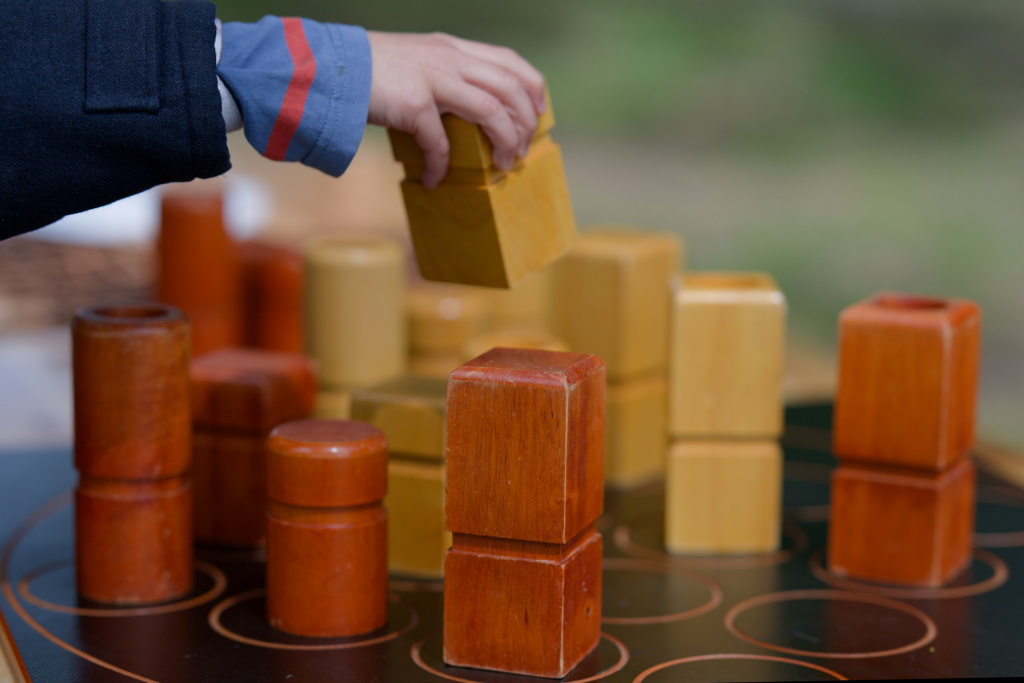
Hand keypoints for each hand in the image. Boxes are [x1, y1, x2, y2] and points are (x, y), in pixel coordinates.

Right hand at [366, 31, 546, 187]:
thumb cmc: (369, 72)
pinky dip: (441, 166)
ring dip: (503, 143)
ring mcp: (433, 79)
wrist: (328, 67)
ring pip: (491, 111)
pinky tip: (434, 179)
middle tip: (520, 151)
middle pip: (509, 88)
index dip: (532, 88)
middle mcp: (448, 58)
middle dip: (525, 124)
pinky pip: (440, 144)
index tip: (538, 113)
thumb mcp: (415, 61)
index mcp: (452, 48)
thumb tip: (466, 110)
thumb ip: (443, 74)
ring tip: (501, 167)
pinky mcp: (414, 104)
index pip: (509, 61)